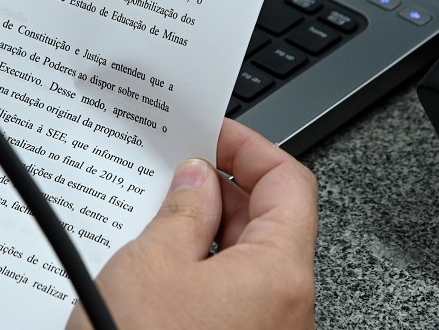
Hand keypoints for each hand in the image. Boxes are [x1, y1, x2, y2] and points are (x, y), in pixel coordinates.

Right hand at [67, 118, 318, 329]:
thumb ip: (181, 211)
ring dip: (200, 234)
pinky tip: (149, 272)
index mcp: (281, 271)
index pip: (290, 182)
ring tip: (148, 220)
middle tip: (167, 170)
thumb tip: (196, 180)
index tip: (209, 131)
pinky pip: (227, 300)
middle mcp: (287, 307)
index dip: (249, 147)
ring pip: (243, 264)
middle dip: (217, 191)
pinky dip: (194, 274)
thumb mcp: (150, 265)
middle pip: (269, 223)